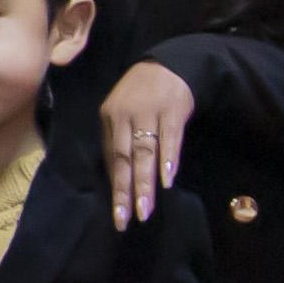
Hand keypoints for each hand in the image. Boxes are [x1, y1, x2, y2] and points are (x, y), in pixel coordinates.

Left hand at [99, 60, 194, 228]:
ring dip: (145, 181)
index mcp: (110, 118)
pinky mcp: (173, 110)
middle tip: (128, 218)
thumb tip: (121, 178)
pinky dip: (168, 159)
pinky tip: (167, 180)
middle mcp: (126, 115)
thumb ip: (120, 141)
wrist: (169, 65)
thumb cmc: (142, 96)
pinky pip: (170, 139)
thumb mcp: (123, 113)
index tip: (118, 215)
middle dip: (126, 190)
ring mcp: (150, 112)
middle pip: (124, 158)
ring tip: (146, 207)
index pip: (110, 158)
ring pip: (145, 151)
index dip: (115, 187)